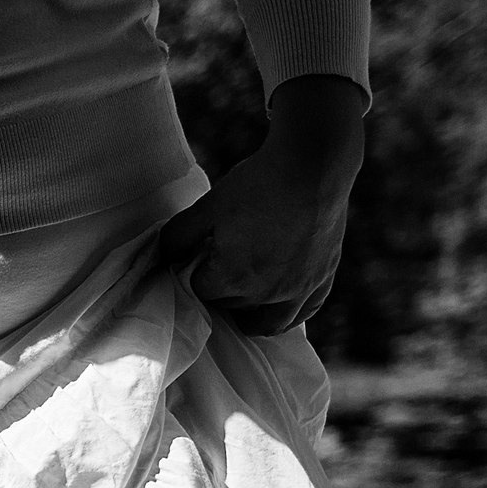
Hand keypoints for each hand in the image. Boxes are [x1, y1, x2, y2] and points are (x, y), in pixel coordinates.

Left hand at [160, 74, 365, 335]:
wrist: (313, 164)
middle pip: (233, 305)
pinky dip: (290, 313)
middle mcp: (265, 293)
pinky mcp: (323, 277)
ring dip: (251, 316)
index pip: (201, 291)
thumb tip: (163, 255)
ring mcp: (298, 290)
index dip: (198, 273)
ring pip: (268, 323)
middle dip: (223, 289)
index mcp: (231, 279)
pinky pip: (305, 311)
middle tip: (223, 265)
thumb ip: (179, 235)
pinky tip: (280, 303)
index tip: (203, 256)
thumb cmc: (257, 183)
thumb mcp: (208, 206)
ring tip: (243, 298)